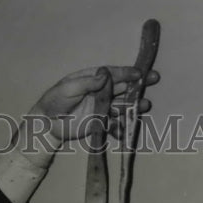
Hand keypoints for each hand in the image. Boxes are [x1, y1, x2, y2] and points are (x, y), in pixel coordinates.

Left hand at [29, 65, 159, 147]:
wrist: (47, 124)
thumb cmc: (55, 101)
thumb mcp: (69, 88)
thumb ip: (87, 83)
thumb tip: (104, 74)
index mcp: (94, 78)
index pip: (113, 74)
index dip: (126, 73)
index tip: (139, 73)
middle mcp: (101, 91)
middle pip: (123, 86)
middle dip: (138, 84)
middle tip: (154, 78)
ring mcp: (102, 107)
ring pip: (122, 105)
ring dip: (134, 105)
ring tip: (145, 105)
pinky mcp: (101, 123)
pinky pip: (114, 125)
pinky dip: (121, 128)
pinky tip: (127, 130)